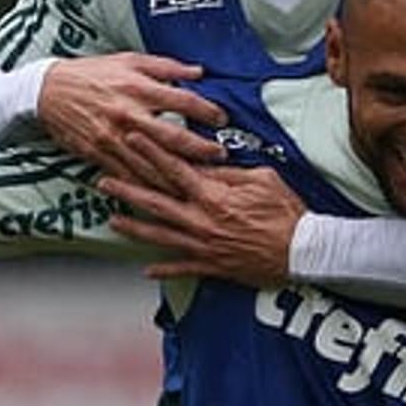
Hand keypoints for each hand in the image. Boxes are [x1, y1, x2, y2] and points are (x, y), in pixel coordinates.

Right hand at [37, 53, 227, 180]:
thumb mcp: (129, 60)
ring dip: (179, 175)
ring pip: (153, 163)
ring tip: (202, 180)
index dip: (207, 111)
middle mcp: (128, 115)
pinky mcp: (100, 155)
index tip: (222, 119)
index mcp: (138, 88)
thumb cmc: (92, 74)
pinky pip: (129, 176)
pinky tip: (167, 193)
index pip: (182, 100)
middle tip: (220, 155)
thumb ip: (166, 67)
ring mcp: (113, 138)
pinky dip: (148, 187)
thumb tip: (198, 72)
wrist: (49, 91)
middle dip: (200, 149)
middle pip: (172, 137)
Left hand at [98, 131, 304, 287]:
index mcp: (213, 195)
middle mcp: (201, 220)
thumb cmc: (286, 212)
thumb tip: (209, 165)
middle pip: (156, 201)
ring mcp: (203, 245)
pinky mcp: (212, 265)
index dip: (150, 152)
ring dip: (133, 228)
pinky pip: (182, 268)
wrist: (302, 251)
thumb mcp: (263, 179)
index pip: (174, 168)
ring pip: (160, 235)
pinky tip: (145, 268)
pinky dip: (163, 268)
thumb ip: (231, 173)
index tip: (131, 138)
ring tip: (112, 220)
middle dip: (127, 189)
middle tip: (104, 180)